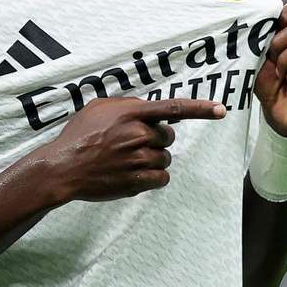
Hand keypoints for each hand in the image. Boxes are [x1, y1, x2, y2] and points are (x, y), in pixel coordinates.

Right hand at [38, 97, 225, 201]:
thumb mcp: (99, 107)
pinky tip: (134, 174)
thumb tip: (145, 109)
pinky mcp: (137, 181)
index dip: (201, 109)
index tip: (221, 110)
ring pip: (165, 159)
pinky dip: (152, 177)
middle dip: (157, 139)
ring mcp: (139, 159)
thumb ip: (126, 105)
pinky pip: (161, 179)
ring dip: (153, 159)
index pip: (174, 108)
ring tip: (127, 160)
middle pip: (168, 136)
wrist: (64, 168)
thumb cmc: (78, 135)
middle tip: (134, 143)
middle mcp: (139, 134)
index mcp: (131, 114)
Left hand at [254, 0, 286, 137]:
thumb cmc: (270, 82)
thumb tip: (266, 14)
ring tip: (282, 74)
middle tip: (274, 63)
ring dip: (285, 61)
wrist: (278, 114)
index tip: (270, 38)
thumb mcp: (263, 53)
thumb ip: (268, 32)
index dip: (283, 17)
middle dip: (279, 44)